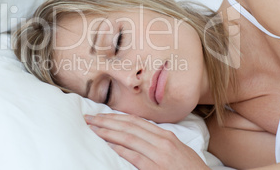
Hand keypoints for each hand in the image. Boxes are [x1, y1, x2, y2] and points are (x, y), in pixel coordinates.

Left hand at [84, 113, 209, 169]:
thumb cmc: (191, 169)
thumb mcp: (177, 150)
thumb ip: (159, 141)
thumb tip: (139, 136)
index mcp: (165, 135)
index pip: (135, 121)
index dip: (116, 117)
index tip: (101, 115)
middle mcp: (161, 141)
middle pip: (128, 126)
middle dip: (106, 121)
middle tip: (88, 119)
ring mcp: (159, 154)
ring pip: (128, 138)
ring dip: (107, 132)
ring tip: (92, 129)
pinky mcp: (156, 168)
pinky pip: (133, 156)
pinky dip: (118, 149)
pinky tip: (107, 145)